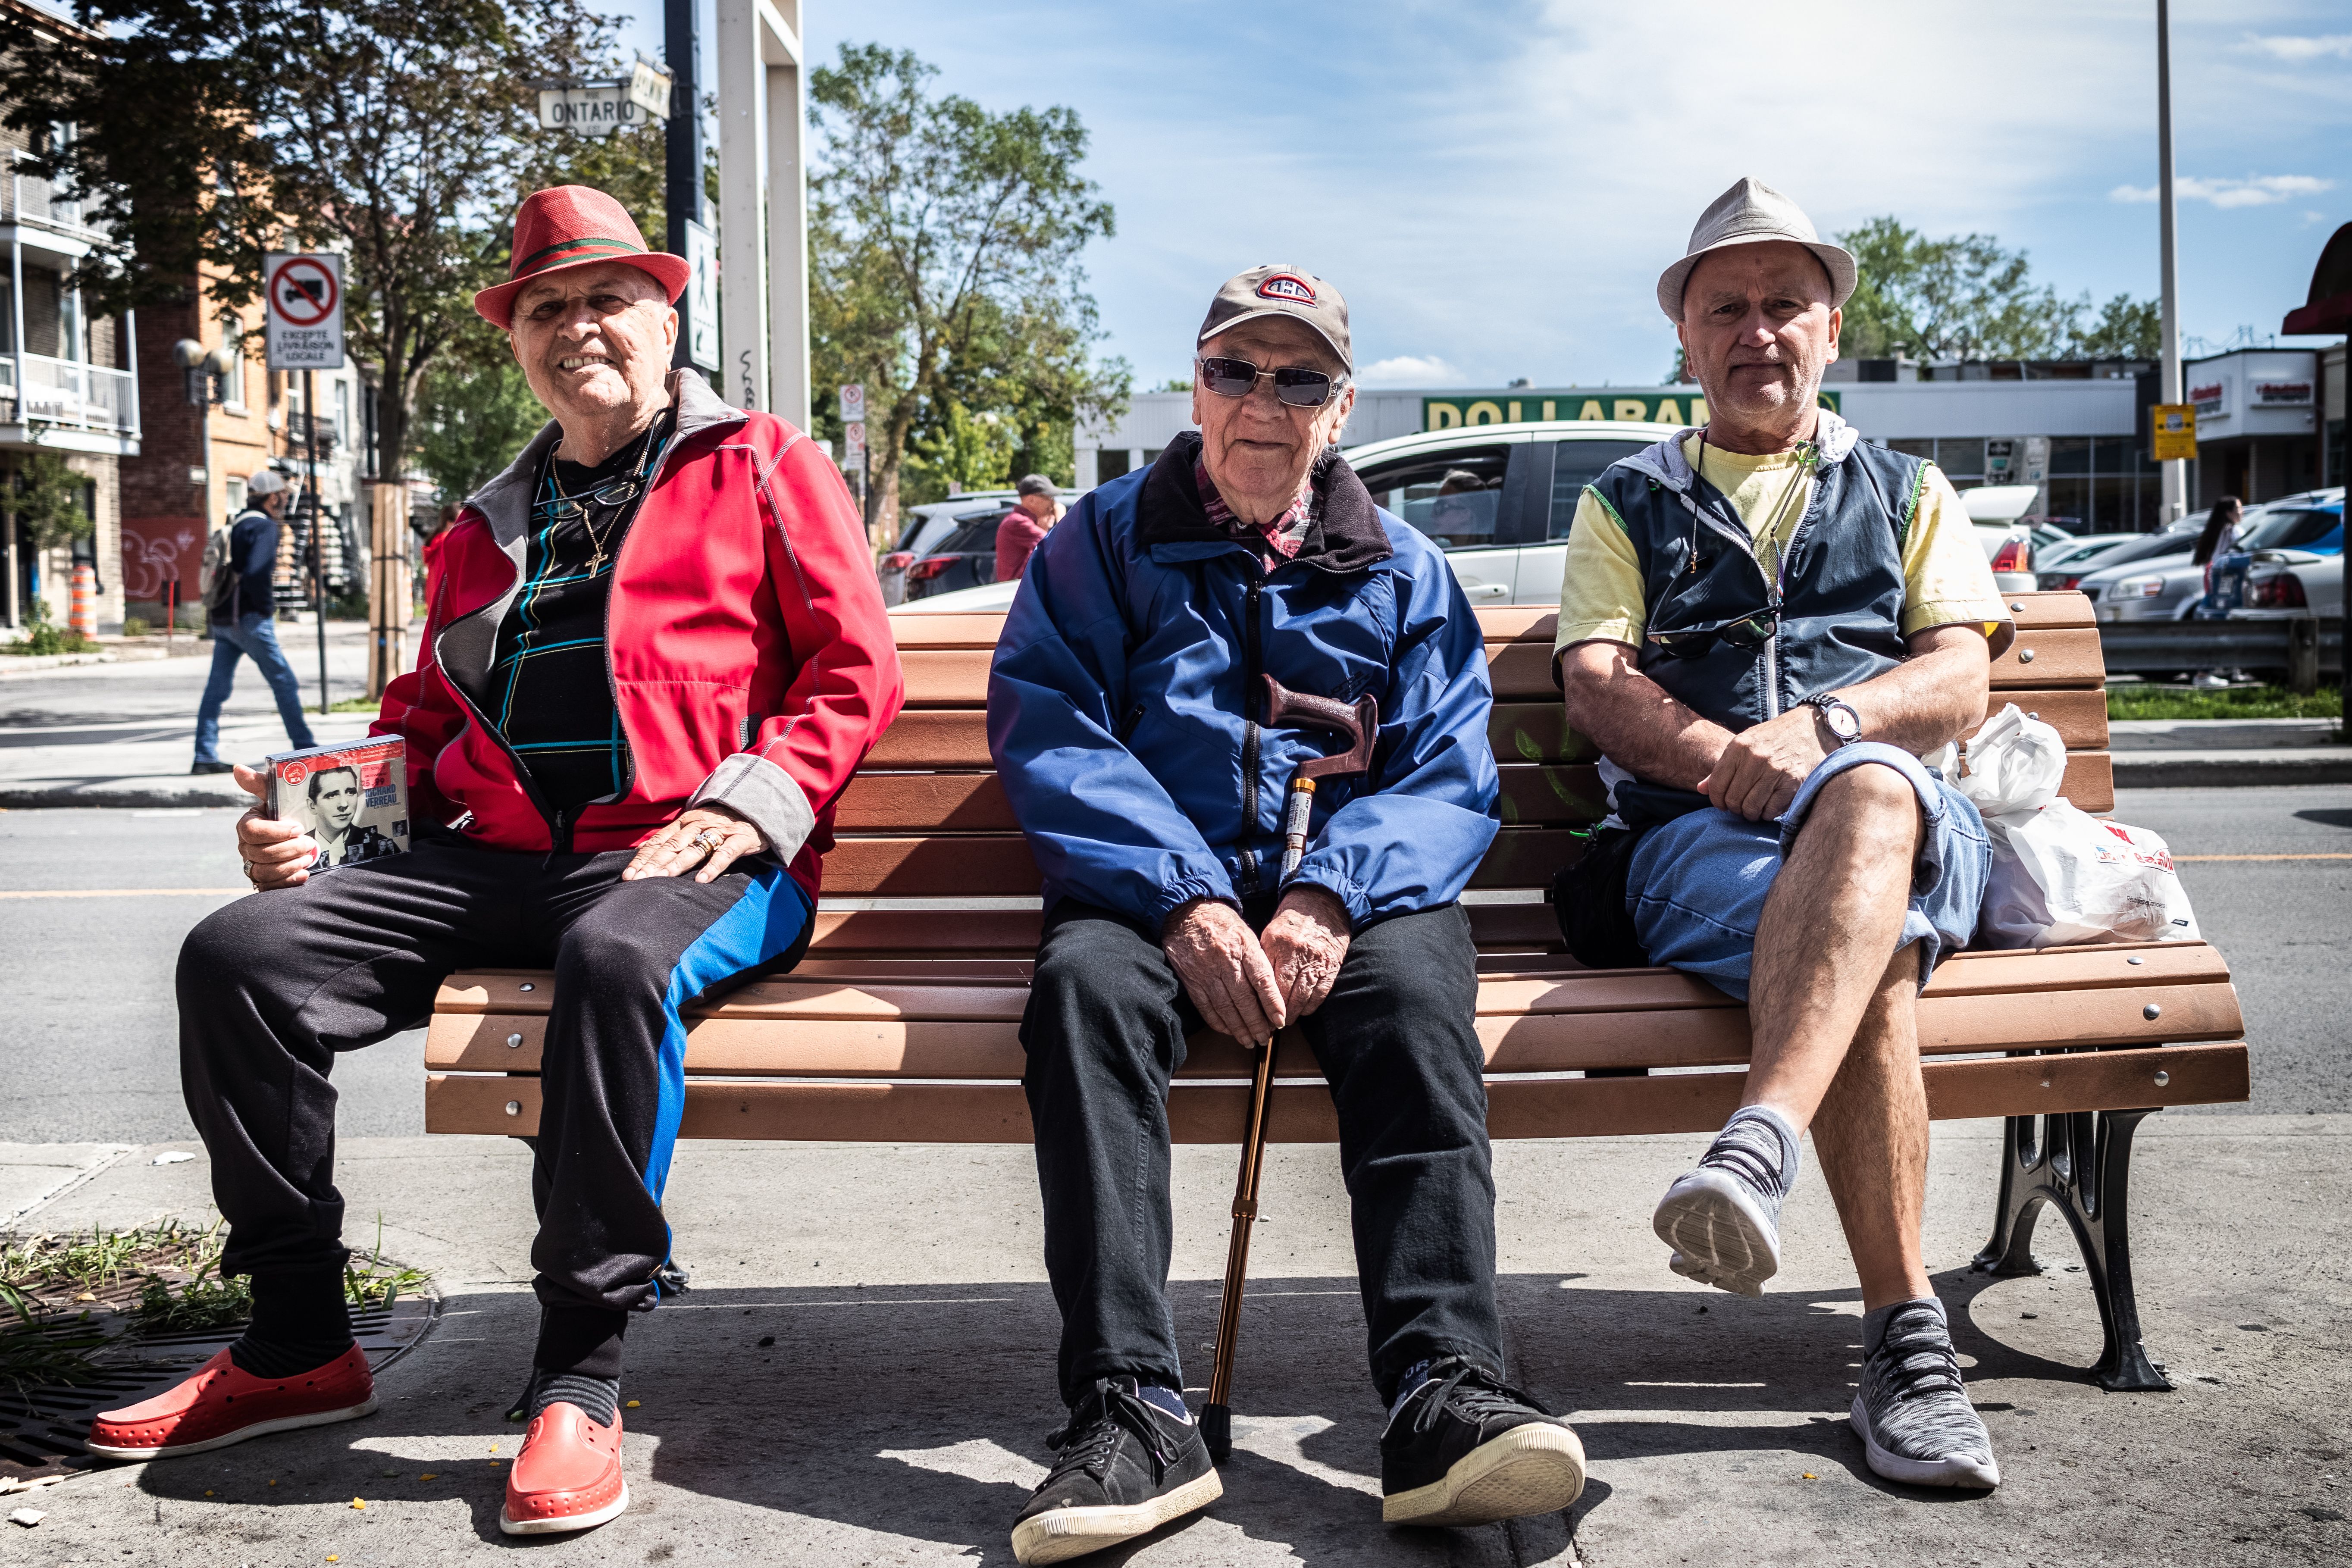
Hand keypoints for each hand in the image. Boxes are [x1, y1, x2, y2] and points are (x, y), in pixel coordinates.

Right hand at [231, 763, 316, 890]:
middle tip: (308, 844)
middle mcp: (246, 848)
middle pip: (260, 853)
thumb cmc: (286, 815)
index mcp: (247, 826)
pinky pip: (270, 887)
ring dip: (290, 865)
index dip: (275, 831)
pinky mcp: (264, 882)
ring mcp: (253, 866)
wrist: (301, 838)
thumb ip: (260, 784)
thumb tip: (237, 768)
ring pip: (264, 872)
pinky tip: (304, 874)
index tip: (297, 828)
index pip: (252, 831)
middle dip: (288, 849)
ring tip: (308, 857)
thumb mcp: (277, 798)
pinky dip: (289, 881)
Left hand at [621, 806, 766, 882]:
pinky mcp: (739, 839)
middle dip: (652, 864)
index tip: (628, 875)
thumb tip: (643, 855)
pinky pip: (725, 854)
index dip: (642, 859)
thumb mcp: (695, 826)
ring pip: (694, 849)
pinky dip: (713, 867)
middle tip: (637, 881)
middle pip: (671, 846)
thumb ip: (673, 839)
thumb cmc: (722, 823)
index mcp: (684, 822)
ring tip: (662, 879)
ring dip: (676, 865)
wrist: (757, 808)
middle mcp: (698, 824)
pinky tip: (702, 881)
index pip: (658, 841)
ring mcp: (719, 831)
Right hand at [1161, 898, 1285, 1043]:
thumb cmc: (1221, 922)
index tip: (1280, 1021)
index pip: (1262, 980)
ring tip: (1250, 1040)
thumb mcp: (1246, 932)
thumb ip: (1258, 959)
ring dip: (1239, 1028)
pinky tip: (1228, 1031)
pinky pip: (1206, 1007)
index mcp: (1244, 946)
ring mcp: (1206, 972)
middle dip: (1257, 1023)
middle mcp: (1225, 960)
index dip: (1272, 1004)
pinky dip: (1218, 1022)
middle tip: (1266, 1037)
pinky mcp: (1191, 980)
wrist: (1186, 912)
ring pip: (1225, 1007)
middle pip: (1244, 999)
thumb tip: (1273, 990)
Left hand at [1259, 886, 1350, 1021]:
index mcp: (1277, 943)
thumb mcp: (1270, 934)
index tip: (1256, 1014)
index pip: (1267, 981)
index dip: (1262, 1002)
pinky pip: (1321, 994)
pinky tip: (1302, 1011)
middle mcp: (1297, 953)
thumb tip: (1253, 987)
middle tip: (1269, 1024)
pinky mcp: (1332, 966)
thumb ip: (1264, 959)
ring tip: (1285, 1020)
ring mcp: (1316, 960)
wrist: (1322, 904)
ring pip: (1303, 997)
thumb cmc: (1291, 921)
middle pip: (1285, 993)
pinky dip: (1310, 1006)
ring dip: (1293, 1013)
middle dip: (1277, 1012)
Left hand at [1696, 707, 1828, 821]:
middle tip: (1741, 807)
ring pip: (1750, 808)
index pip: (1717, 785)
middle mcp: (1755, 758)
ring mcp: (1775, 770)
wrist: (1811, 728)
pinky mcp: (1793, 782)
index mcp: (1739, 746)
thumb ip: (1722, 767)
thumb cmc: (1774, 738)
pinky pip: (1771, 810)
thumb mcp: (1745, 744)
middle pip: (1733, 799)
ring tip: (1754, 809)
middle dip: (1734, 808)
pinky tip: (1769, 806)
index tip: (1723, 804)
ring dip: (1750, 814)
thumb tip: (1701, 789)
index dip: (1717, 800)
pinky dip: (1768, 814)